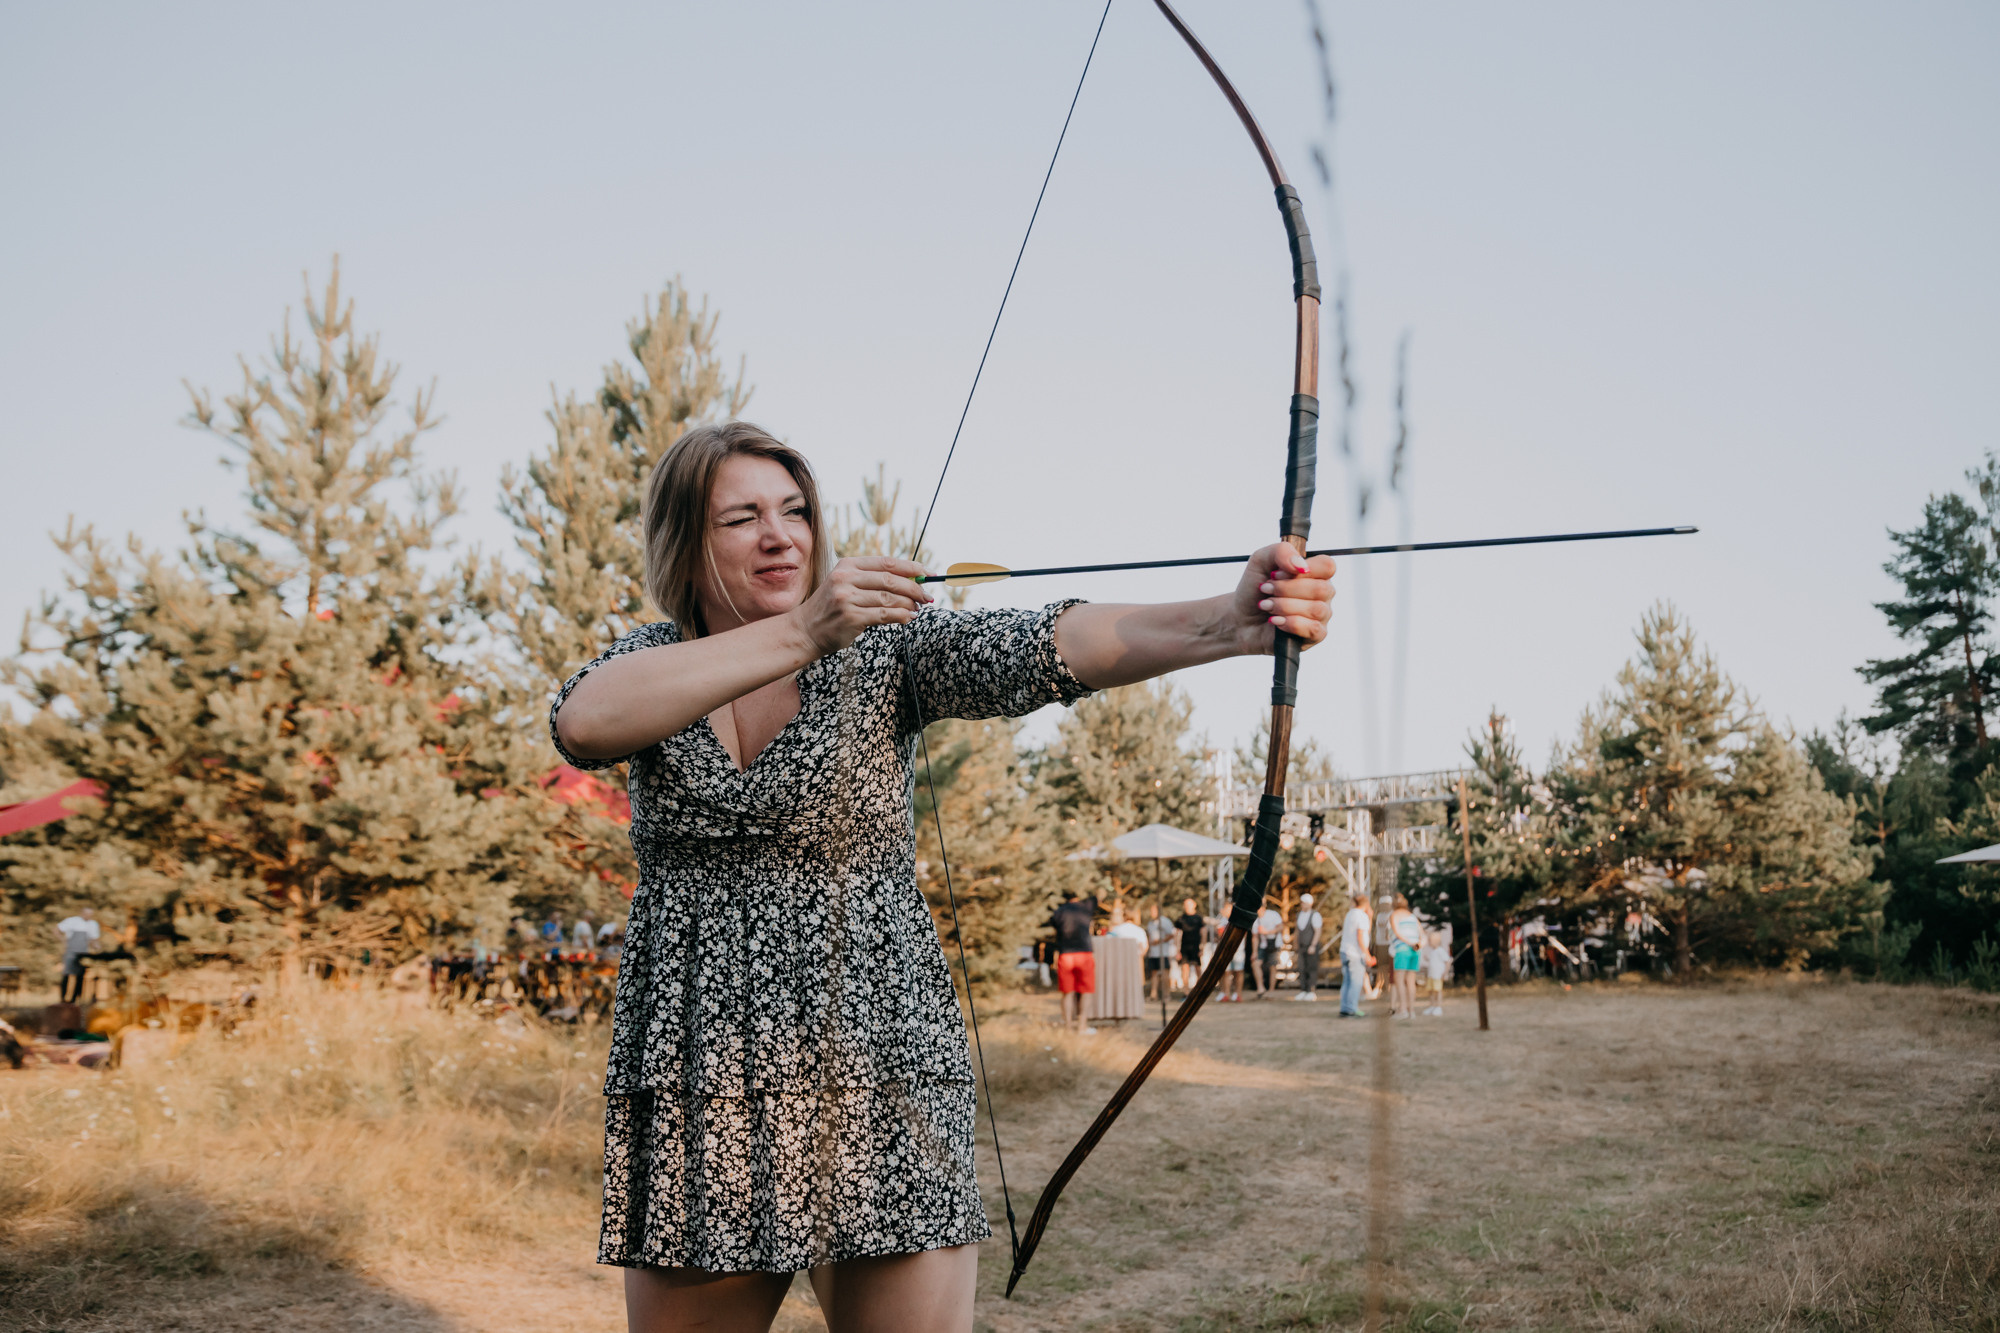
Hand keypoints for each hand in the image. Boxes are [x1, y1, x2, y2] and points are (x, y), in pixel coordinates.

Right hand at [788, 556, 933, 655]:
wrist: (805, 630)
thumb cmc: (831, 607)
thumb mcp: (846, 584)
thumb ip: (873, 580)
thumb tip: (911, 580)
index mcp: (848, 565)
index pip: (887, 562)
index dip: (911, 568)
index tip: (928, 573)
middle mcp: (846, 578)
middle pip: (891, 580)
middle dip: (914, 588)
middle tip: (927, 596)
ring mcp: (847, 598)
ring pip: (889, 598)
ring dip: (909, 604)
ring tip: (918, 608)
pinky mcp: (851, 617)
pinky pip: (884, 615)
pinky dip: (901, 616)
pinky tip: (909, 618)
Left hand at [1226, 543, 1334, 654]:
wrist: (1240, 617)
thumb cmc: (1254, 588)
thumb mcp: (1261, 560)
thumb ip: (1281, 551)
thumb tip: (1301, 565)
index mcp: (1315, 573)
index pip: (1327, 566)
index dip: (1302, 570)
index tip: (1276, 574)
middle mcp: (1323, 593)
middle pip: (1321, 589)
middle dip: (1286, 589)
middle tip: (1265, 590)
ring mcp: (1321, 615)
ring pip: (1316, 609)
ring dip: (1285, 606)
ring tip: (1266, 606)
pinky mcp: (1315, 636)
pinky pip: (1314, 629)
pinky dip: (1291, 623)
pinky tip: (1275, 621)